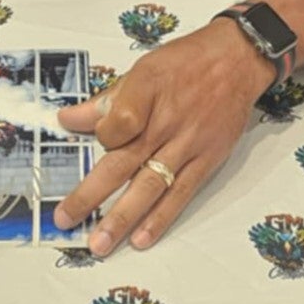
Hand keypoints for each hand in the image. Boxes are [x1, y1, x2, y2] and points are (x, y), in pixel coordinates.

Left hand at [52, 18, 272, 255]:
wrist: (238, 59)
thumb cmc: (187, 61)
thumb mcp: (144, 68)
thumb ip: (107, 99)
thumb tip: (67, 119)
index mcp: (145, 94)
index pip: (114, 124)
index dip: (101, 135)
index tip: (94, 136)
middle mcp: (166, 123)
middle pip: (122, 163)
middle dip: (91, 195)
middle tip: (66, 219)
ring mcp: (187, 145)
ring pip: (149, 186)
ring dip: (122, 218)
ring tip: (100, 244)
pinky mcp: (207, 161)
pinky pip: (180, 194)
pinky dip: (160, 218)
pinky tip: (141, 238)